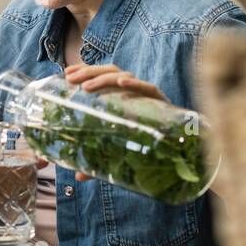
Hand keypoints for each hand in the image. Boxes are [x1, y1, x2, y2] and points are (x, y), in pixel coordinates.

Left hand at [63, 63, 170, 181]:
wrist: (178, 150)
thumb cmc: (143, 144)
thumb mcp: (115, 150)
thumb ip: (96, 161)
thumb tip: (78, 176)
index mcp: (121, 95)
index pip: (102, 75)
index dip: (85, 70)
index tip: (67, 72)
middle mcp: (134, 91)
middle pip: (110, 71)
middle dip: (89, 72)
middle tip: (71, 79)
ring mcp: (147, 95)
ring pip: (124, 76)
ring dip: (104, 78)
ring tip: (87, 87)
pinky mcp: (162, 102)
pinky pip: (149, 89)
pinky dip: (135, 84)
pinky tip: (121, 84)